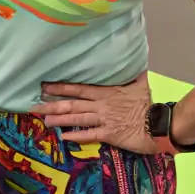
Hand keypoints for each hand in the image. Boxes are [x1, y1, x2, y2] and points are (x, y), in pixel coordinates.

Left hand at [31, 71, 154, 152]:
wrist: (159, 124)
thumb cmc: (148, 104)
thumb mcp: (139, 83)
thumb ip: (131, 72)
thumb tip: (131, 56)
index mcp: (105, 92)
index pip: (78, 88)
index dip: (60, 87)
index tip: (44, 86)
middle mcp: (101, 105)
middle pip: (73, 103)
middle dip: (53, 103)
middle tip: (35, 105)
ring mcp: (104, 120)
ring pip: (77, 118)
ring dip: (60, 119)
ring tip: (44, 120)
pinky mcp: (109, 135)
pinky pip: (90, 134)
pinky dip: (76, 135)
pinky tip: (63, 137)